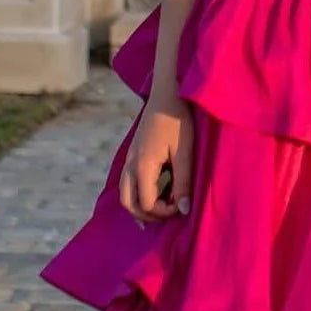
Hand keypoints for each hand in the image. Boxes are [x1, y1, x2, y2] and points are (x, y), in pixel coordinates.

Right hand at [120, 94, 194, 224]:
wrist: (167, 93)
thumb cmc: (179, 121)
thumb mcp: (185, 153)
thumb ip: (183, 183)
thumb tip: (184, 211)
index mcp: (142, 166)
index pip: (147, 203)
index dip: (164, 212)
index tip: (183, 206)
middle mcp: (130, 164)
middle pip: (128, 203)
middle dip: (146, 215)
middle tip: (167, 216)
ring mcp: (129, 158)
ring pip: (124, 193)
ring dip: (139, 205)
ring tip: (159, 211)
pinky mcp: (133, 153)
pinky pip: (128, 181)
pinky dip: (137, 193)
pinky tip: (154, 193)